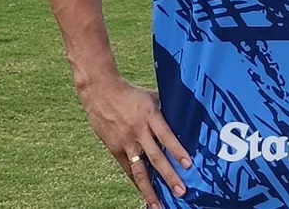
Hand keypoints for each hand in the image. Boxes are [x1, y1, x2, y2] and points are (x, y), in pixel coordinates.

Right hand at [78, 76, 191, 208]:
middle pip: (155, 157)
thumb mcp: (151, 96)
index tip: (188, 165)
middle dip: (169, 176)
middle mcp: (138, 131)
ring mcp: (126, 142)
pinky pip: (128, 169)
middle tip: (180, 191)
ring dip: (149, 189)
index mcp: (150, 115)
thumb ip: (165, 109)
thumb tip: (184, 115)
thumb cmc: (130, 93)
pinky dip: (136, 182)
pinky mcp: (115, 149)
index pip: (166, 136)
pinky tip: (144, 193)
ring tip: (157, 205)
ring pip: (139, 170)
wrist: (100, 92)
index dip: (177, 150)